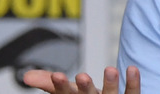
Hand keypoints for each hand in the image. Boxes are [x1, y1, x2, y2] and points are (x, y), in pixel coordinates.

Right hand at [23, 66, 140, 93]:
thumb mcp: (68, 93)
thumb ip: (50, 83)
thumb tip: (26, 76)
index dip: (61, 87)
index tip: (56, 75)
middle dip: (85, 89)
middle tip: (82, 76)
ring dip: (110, 84)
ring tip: (110, 69)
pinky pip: (133, 93)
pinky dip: (133, 82)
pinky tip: (132, 68)